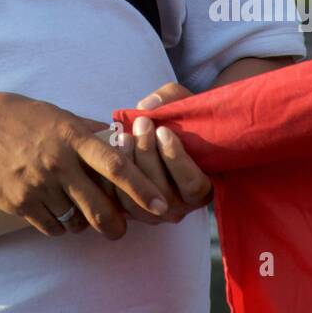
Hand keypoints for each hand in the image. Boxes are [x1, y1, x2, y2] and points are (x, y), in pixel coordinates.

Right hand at [0, 89, 171, 240]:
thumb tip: (122, 140)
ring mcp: (39, 185)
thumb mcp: (58, 116)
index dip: (142, 188)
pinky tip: (57, 215)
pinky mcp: (21, 203)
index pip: (115, 165)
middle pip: (100, 207)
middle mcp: (58, 163)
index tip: (162, 204)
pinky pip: (52, 227)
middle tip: (120, 229)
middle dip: (116, 225)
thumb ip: (89, 132)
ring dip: (84, 224)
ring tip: (82, 217)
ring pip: (76, 220)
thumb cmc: (22, 118)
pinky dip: (60, 227)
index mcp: (72, 137)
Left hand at [114, 82, 213, 225]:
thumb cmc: (177, 121)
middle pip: (163, 194)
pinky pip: (117, 204)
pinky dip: (111, 179)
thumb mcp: (182, 103)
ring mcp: (153, 213)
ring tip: (124, 135)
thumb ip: (171, 99)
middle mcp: (180, 208)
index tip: (164, 131)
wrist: (157, 136)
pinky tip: (110, 151)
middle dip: (149, 155)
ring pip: (139, 203)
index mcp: (201, 189)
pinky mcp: (131, 211)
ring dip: (130, 165)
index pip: (194, 186)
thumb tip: (146, 107)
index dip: (177, 160)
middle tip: (142, 124)